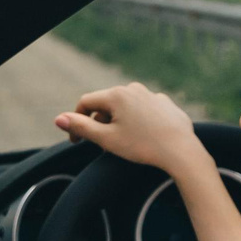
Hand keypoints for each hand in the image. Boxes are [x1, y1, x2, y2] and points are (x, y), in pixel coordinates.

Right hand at [55, 84, 207, 177]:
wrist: (182, 151)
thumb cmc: (143, 146)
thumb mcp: (107, 139)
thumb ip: (82, 127)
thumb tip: (59, 119)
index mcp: (116, 95)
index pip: (86, 103)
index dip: (76, 122)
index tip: (76, 141)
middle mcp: (133, 89)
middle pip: (106, 104)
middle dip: (100, 123)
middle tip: (103, 146)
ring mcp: (152, 95)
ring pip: (126, 107)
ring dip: (118, 122)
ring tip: (124, 143)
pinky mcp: (166, 104)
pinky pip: (144, 111)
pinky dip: (138, 122)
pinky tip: (144, 137)